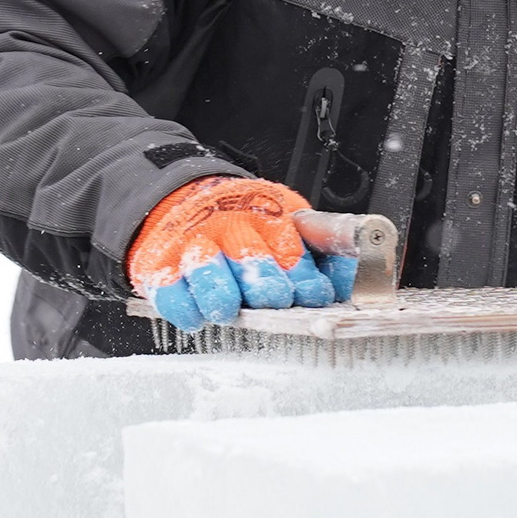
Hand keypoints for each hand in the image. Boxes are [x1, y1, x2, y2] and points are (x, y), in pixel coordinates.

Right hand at [127, 178, 350, 331]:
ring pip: (206, 267)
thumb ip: (323, 250)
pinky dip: (182, 305)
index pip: (290, 249)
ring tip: (227, 309)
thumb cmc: (244, 223)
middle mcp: (231, 230)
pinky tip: (196, 317)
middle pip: (249, 257)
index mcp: (268, 219)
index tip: (314, 295)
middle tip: (273, 298)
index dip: (304, 276)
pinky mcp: (161, 266)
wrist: (181, 200)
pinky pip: (169, 288)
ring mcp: (195, 247)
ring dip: (219, 290)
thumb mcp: (287, 223)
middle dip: (263, 281)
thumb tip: (355, 276)